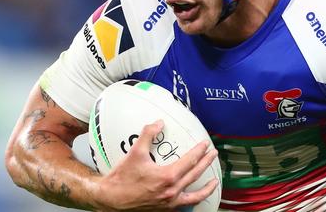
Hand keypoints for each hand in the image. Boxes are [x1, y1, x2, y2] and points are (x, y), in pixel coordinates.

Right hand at [93, 120, 218, 210]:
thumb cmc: (122, 178)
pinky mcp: (165, 209)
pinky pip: (185, 205)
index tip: (205, 144)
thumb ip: (148, 134)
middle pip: (196, 174)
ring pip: (195, 196)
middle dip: (207, 163)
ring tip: (214, 182)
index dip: (199, 151)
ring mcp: (170, 202)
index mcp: (168, 177)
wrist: (111, 199)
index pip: (190, 161)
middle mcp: (172, 191)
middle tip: (213, 154)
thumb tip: (158, 123)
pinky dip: (193, 200)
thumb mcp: (135, 152)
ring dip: (207, 188)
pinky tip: (195, 196)